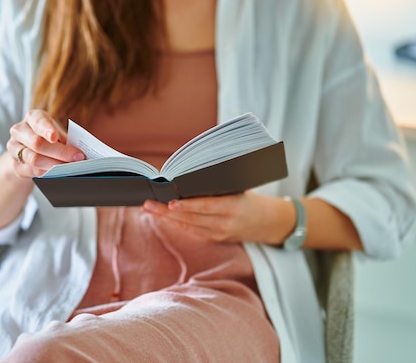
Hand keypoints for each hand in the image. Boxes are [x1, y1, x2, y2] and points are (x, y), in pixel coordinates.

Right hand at [6, 109, 85, 177]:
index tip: (54, 137)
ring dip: (55, 164)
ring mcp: (14, 148)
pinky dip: (47, 173)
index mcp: (32, 117)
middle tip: (77, 158)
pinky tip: (59, 173)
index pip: (38, 122)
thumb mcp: (56, 133)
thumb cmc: (47, 138)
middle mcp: (20, 131)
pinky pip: (32, 171)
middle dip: (60, 152)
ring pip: (34, 159)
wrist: (28, 150)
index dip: (46, 129)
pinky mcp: (15, 165)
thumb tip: (79, 152)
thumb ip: (65, 139)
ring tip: (71, 167)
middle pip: (37, 143)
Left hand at [142, 191, 286, 243]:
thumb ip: (217, 184)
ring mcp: (219, 234)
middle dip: (167, 211)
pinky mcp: (215, 239)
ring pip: (188, 226)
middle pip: (191, 218)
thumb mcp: (239, 187)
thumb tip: (187, 176)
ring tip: (149, 209)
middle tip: (148, 204)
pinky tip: (163, 216)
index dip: (186, 206)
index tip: (169, 202)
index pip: (206, 206)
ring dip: (167, 218)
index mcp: (233, 207)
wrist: (268, 222)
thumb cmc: (250, 197)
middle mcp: (225, 223)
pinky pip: (192, 231)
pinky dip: (177, 223)